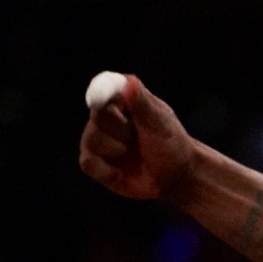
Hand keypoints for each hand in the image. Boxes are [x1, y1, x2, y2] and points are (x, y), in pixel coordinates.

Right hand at [75, 75, 198, 204]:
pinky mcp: (94, 161)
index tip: (102, 99)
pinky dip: (105, 170)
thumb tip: (129, 82)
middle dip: (120, 130)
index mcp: (125, 97)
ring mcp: (98, 137)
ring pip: (90, 139)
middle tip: (137, 137)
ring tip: (132, 153)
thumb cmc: (172, 145)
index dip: (101, 91)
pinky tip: (120, 172)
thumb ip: (142, 104)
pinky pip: (87, 162)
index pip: (105, 86)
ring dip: (115, 150)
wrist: (175, 179)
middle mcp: (107, 114)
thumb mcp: (160, 124)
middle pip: (98, 116)